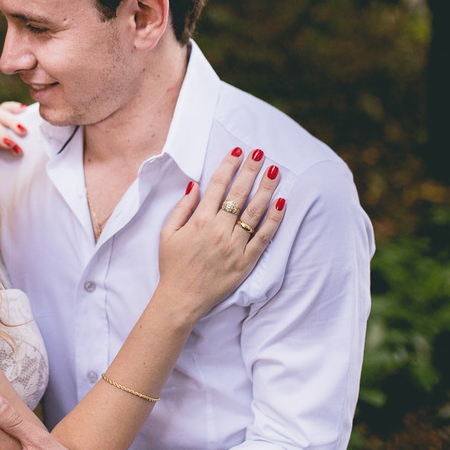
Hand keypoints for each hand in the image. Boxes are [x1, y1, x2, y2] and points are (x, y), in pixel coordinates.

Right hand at [158, 148, 285, 320]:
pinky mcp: (246, 262)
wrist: (181, 299)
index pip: (218, 185)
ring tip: (275, 171)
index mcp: (199, 220)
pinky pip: (264, 237)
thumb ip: (182, 207)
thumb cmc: (172, 266)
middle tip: (261, 153)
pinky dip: (274, 220)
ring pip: (255, 211)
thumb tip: (196, 185)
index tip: (238, 151)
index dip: (229, 165)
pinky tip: (282, 203)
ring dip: (266, 189)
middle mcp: (219, 230)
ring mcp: (234, 246)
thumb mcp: (168, 233)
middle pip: (239, 193)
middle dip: (251, 170)